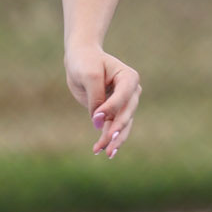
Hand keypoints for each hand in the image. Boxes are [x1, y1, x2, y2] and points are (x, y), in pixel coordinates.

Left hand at [65, 43, 141, 159]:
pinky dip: (107, 140)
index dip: (111, 108)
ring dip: (114, 140)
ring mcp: (124, 103)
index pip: (123, 96)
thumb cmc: (86, 62)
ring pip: (122, 126)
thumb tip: (98, 123)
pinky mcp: (114, 112)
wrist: (81, 58)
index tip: (95, 117)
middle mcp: (131, 92)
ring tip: (106, 153)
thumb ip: (96, 98)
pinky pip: (113, 128)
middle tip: (107, 144)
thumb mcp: (89, 75)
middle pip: (126, 114)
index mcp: (129, 77)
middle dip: (117, 129)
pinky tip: (99, 150)